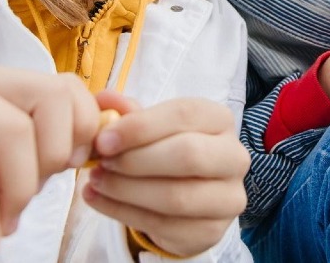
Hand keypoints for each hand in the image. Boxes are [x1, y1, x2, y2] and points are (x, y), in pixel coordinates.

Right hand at [0, 60, 100, 259]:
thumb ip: (50, 147)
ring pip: (13, 131)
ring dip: (16, 191)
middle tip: (26, 204)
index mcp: (2, 81)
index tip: (67, 175)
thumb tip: (105, 133)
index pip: (68, 88)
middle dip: (52, 162)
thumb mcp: (9, 169)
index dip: (82, 134)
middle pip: (50, 101)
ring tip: (2, 224)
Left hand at [82, 93, 248, 257]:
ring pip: (176, 197)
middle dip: (135, 160)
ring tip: (95, 181)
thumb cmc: (165, 149)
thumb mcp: (149, 126)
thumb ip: (127, 112)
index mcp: (220, 119)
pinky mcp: (212, 231)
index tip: (103, 139)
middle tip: (101, 163)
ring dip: (126, 190)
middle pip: (187, 155)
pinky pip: (164, 225)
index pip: (184, 114)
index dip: (140, 126)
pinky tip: (98, 200)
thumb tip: (105, 99)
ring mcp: (228, 197)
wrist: (183, 198)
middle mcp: (234, 157)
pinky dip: (123, 213)